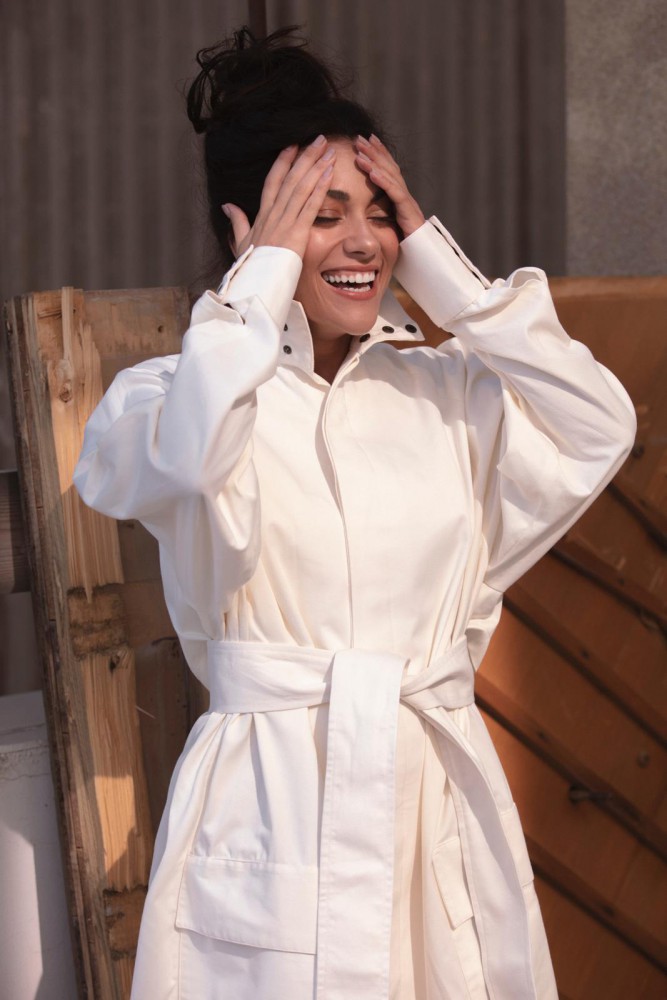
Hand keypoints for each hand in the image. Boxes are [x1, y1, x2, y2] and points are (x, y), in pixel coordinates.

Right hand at [223, 136, 335, 258]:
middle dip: (305, 157)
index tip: (292, 145)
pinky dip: (320, 189)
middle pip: (290, 179)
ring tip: (328, 150)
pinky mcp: (296, 233)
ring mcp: (284, 223)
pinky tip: (329, 174)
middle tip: (319, 139)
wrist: (254, 285)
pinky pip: (310, 206)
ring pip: (301, 188)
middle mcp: (273, 214)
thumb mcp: (240, 242)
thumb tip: (227, 205)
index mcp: (262, 215)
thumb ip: (236, 222)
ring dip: (316, 167)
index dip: (283, 162)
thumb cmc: (250, 268)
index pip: (272, 182)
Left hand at [354, 135, 424, 237]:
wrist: (423, 257)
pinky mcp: (408, 212)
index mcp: (399, 198)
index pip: (388, 170)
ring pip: (391, 177)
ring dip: (375, 162)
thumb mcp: (388, 227)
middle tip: (359, 138)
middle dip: (374, 152)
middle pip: (389, 168)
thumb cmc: (405, 246)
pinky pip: (395, 193)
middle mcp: (405, 196)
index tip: (366, 141)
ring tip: (360, 152)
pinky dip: (383, 181)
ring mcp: (408, 202)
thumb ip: (378, 217)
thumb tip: (362, 212)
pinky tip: (372, 173)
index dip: (379, 154)